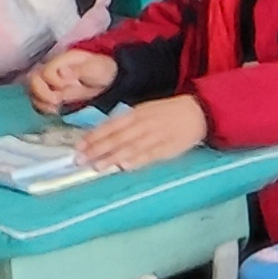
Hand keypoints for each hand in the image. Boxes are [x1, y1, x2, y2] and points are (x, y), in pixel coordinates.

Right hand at [26, 48, 117, 116]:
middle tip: (57, 100)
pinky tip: (55, 110)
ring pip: (32, 91)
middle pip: (33, 79)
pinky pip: (38, 100)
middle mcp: (51, 69)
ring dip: (41, 101)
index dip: (55, 82)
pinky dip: (43, 107)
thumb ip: (78, 70)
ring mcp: (49, 81)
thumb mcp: (94, 69)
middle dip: (43, 93)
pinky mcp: (51, 93)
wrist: (108, 80)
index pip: (46, 72)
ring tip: (56, 107)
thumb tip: (61, 73)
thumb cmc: (102, 70)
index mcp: (61, 60)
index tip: (70, 85)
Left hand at [71, 95, 205, 174]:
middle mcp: (144, 124)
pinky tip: (125, 167)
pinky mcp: (168, 147)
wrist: (198, 111)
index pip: (111, 125)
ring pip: (131, 148)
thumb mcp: (145, 111)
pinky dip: (137, 161)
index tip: (79, 145)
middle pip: (118, 138)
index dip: (95, 136)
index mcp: (137, 113)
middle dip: (98, 149)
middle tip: (81, 159)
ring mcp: (156, 136)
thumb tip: (102, 136)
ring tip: (98, 167)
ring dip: (113, 158)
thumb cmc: (167, 113)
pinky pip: (150, 155)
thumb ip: (125, 124)